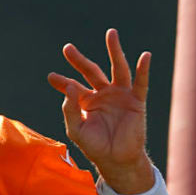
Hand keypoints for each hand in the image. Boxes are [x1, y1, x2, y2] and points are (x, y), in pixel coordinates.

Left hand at [47, 29, 154, 194]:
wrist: (116, 160)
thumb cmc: (95, 146)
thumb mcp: (75, 129)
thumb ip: (69, 109)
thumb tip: (70, 86)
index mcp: (85, 101)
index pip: (71, 86)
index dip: (62, 81)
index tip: (51, 77)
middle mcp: (102, 94)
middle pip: (90, 71)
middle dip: (79, 60)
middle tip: (67, 48)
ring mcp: (119, 96)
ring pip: (117, 69)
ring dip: (114, 51)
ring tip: (111, 33)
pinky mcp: (136, 102)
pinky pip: (140, 83)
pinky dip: (143, 69)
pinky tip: (145, 56)